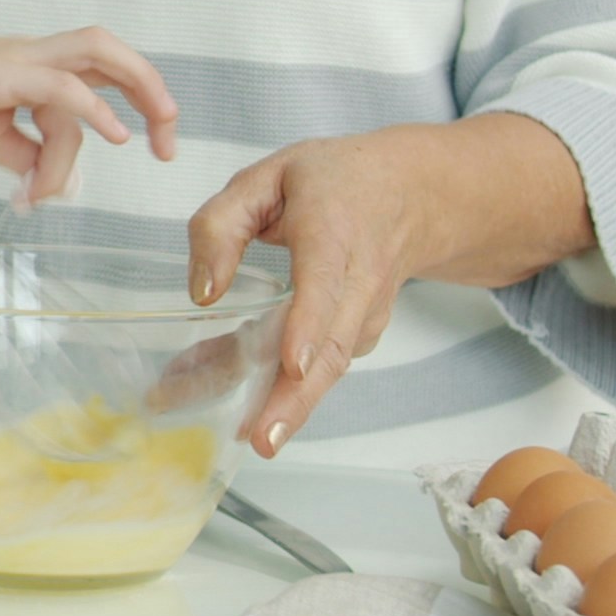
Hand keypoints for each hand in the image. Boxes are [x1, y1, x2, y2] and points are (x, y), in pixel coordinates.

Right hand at [0, 28, 177, 203]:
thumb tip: (56, 185)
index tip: (151, 149)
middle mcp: (30, 54)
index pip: (95, 78)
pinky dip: (92, 111)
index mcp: (29, 67)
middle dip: (151, 90)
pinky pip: (57, 86)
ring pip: (95, 51)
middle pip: (108, 50)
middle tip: (169, 142)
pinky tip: (111, 140)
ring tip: (152, 138)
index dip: (131, 110)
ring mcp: (15, 59)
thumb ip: (25, 156)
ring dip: (136, 89)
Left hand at [185, 114, 593, 457]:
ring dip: (282, 404)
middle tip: (262, 438)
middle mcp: (358, 281)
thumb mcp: (267, 177)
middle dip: (297, 397)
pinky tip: (229, 398)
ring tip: (229, 427)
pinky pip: (318, 366)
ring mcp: (364, 314)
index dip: (308, 326)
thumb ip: (222, 225)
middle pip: (332, 348)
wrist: (414, 193)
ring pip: (326, 368)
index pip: (324, 284)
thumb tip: (202, 292)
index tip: (293, 363)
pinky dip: (280, 388)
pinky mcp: (357, 334)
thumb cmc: (334, 183)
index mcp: (334, 231)